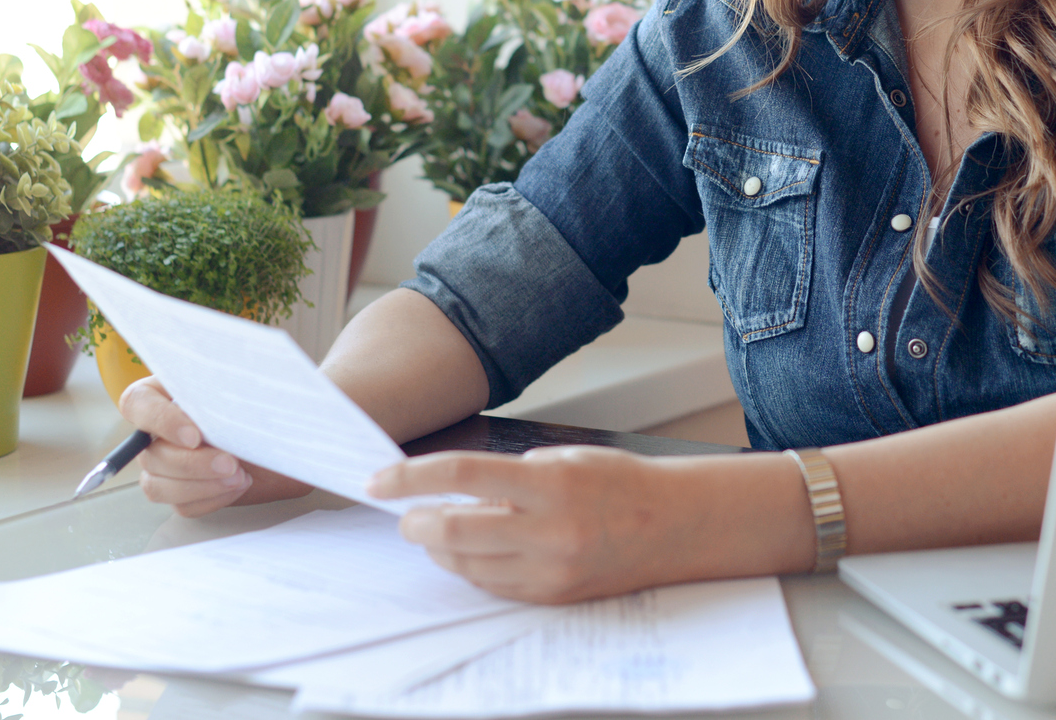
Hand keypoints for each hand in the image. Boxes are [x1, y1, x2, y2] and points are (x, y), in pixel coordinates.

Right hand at [119, 377, 310, 517]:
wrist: (287, 438)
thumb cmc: (264, 404)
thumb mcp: (247, 391)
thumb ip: (223, 394)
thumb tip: (218, 407)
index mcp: (164, 392)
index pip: (137, 403)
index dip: (160, 420)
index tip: (195, 436)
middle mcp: (157, 431)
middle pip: (150, 454)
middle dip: (192, 463)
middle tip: (230, 462)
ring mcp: (165, 465)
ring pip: (158, 486)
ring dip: (199, 485)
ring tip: (239, 476)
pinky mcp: (182, 493)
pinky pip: (183, 506)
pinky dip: (212, 498)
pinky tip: (239, 485)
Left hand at [371, 446, 690, 603]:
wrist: (676, 526)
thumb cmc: (621, 483)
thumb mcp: (565, 459)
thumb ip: (511, 475)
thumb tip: (452, 488)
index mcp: (551, 484)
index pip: (461, 476)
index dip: (410, 478)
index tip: (379, 480)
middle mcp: (548, 532)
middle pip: (452, 531)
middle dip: (415, 522)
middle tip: (404, 513)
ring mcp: (549, 571)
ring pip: (465, 564)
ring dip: (438, 547)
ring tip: (433, 529)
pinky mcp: (551, 596)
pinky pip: (492, 585)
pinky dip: (470, 567)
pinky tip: (468, 551)